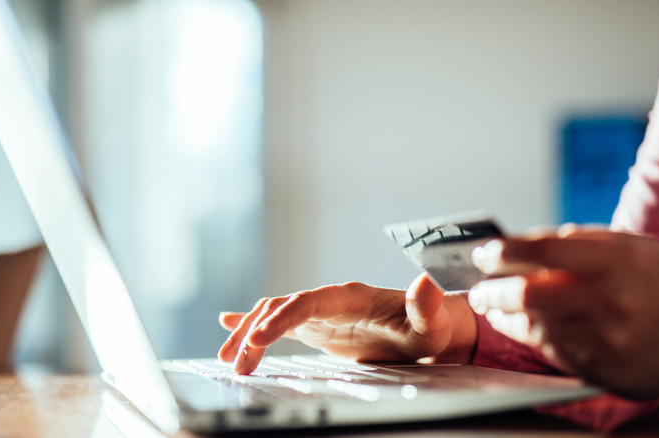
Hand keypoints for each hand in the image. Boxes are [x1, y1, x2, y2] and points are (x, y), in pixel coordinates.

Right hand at [218, 273, 477, 373]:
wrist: (425, 327)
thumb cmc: (428, 326)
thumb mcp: (430, 322)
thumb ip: (425, 305)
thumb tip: (424, 282)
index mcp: (350, 297)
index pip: (307, 302)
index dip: (281, 318)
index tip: (258, 339)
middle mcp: (330, 299)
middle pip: (282, 307)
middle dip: (255, 332)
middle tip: (235, 362)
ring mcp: (321, 311)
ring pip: (275, 314)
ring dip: (249, 333)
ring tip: (228, 358)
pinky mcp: (318, 325)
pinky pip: (280, 320)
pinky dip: (254, 323)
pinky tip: (229, 325)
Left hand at [472, 227, 658, 398]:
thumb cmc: (653, 284)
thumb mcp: (629, 248)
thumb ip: (580, 241)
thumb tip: (524, 242)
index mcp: (618, 261)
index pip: (547, 250)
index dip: (506, 250)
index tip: (484, 251)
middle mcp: (609, 300)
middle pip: (531, 293)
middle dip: (493, 289)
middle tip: (478, 286)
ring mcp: (603, 337)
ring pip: (532, 324)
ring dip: (500, 313)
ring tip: (487, 302)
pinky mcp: (596, 365)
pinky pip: (545, 348)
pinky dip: (521, 332)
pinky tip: (510, 322)